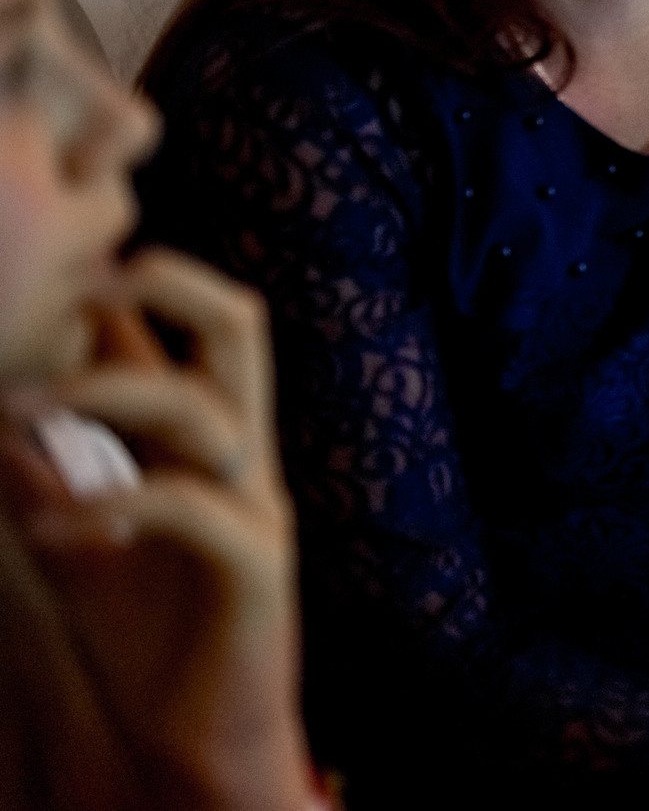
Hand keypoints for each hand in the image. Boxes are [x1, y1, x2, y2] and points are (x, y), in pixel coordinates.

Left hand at [0, 250, 308, 810]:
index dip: (120, 291)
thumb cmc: (146, 641)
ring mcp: (257, 505)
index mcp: (202, 443)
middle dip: (166, 284)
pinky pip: (193, 506)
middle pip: (240, 327)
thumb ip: (44, 480)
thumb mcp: (73, 545)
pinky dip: (114, 505)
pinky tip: (56, 531)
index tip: (45, 277)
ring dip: (103, 396)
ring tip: (16, 413)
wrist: (199, 738)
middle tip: (86, 279)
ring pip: (205, 407)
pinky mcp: (258, 565)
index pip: (176, 336)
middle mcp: (241, 455)